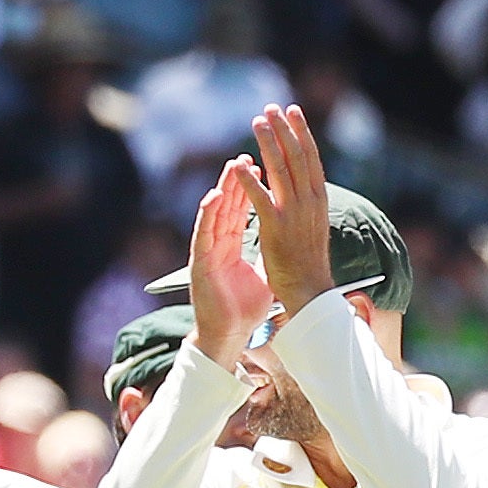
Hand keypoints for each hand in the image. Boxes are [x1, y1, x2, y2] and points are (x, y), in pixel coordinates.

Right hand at [185, 155, 270, 365]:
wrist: (227, 334)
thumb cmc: (243, 308)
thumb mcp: (261, 275)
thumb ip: (268, 256)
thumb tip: (286, 245)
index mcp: (234, 244)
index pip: (245, 209)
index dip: (254, 188)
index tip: (266, 164)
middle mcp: (220, 243)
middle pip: (230, 205)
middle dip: (240, 178)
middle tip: (249, 153)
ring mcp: (209, 250)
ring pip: (215, 213)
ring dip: (224, 188)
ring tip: (233, 165)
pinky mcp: (200, 262)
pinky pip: (204, 234)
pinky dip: (209, 215)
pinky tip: (214, 197)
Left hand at [239, 104, 335, 308]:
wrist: (310, 291)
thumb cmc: (308, 262)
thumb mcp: (314, 225)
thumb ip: (308, 202)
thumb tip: (303, 183)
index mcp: (318, 200)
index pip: (311, 158)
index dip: (302, 133)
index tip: (293, 112)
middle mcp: (309, 202)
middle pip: (297, 157)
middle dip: (284, 129)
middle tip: (272, 107)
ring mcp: (294, 214)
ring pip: (281, 170)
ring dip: (269, 143)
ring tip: (258, 122)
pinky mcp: (276, 228)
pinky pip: (261, 199)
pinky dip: (250, 181)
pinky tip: (239, 164)